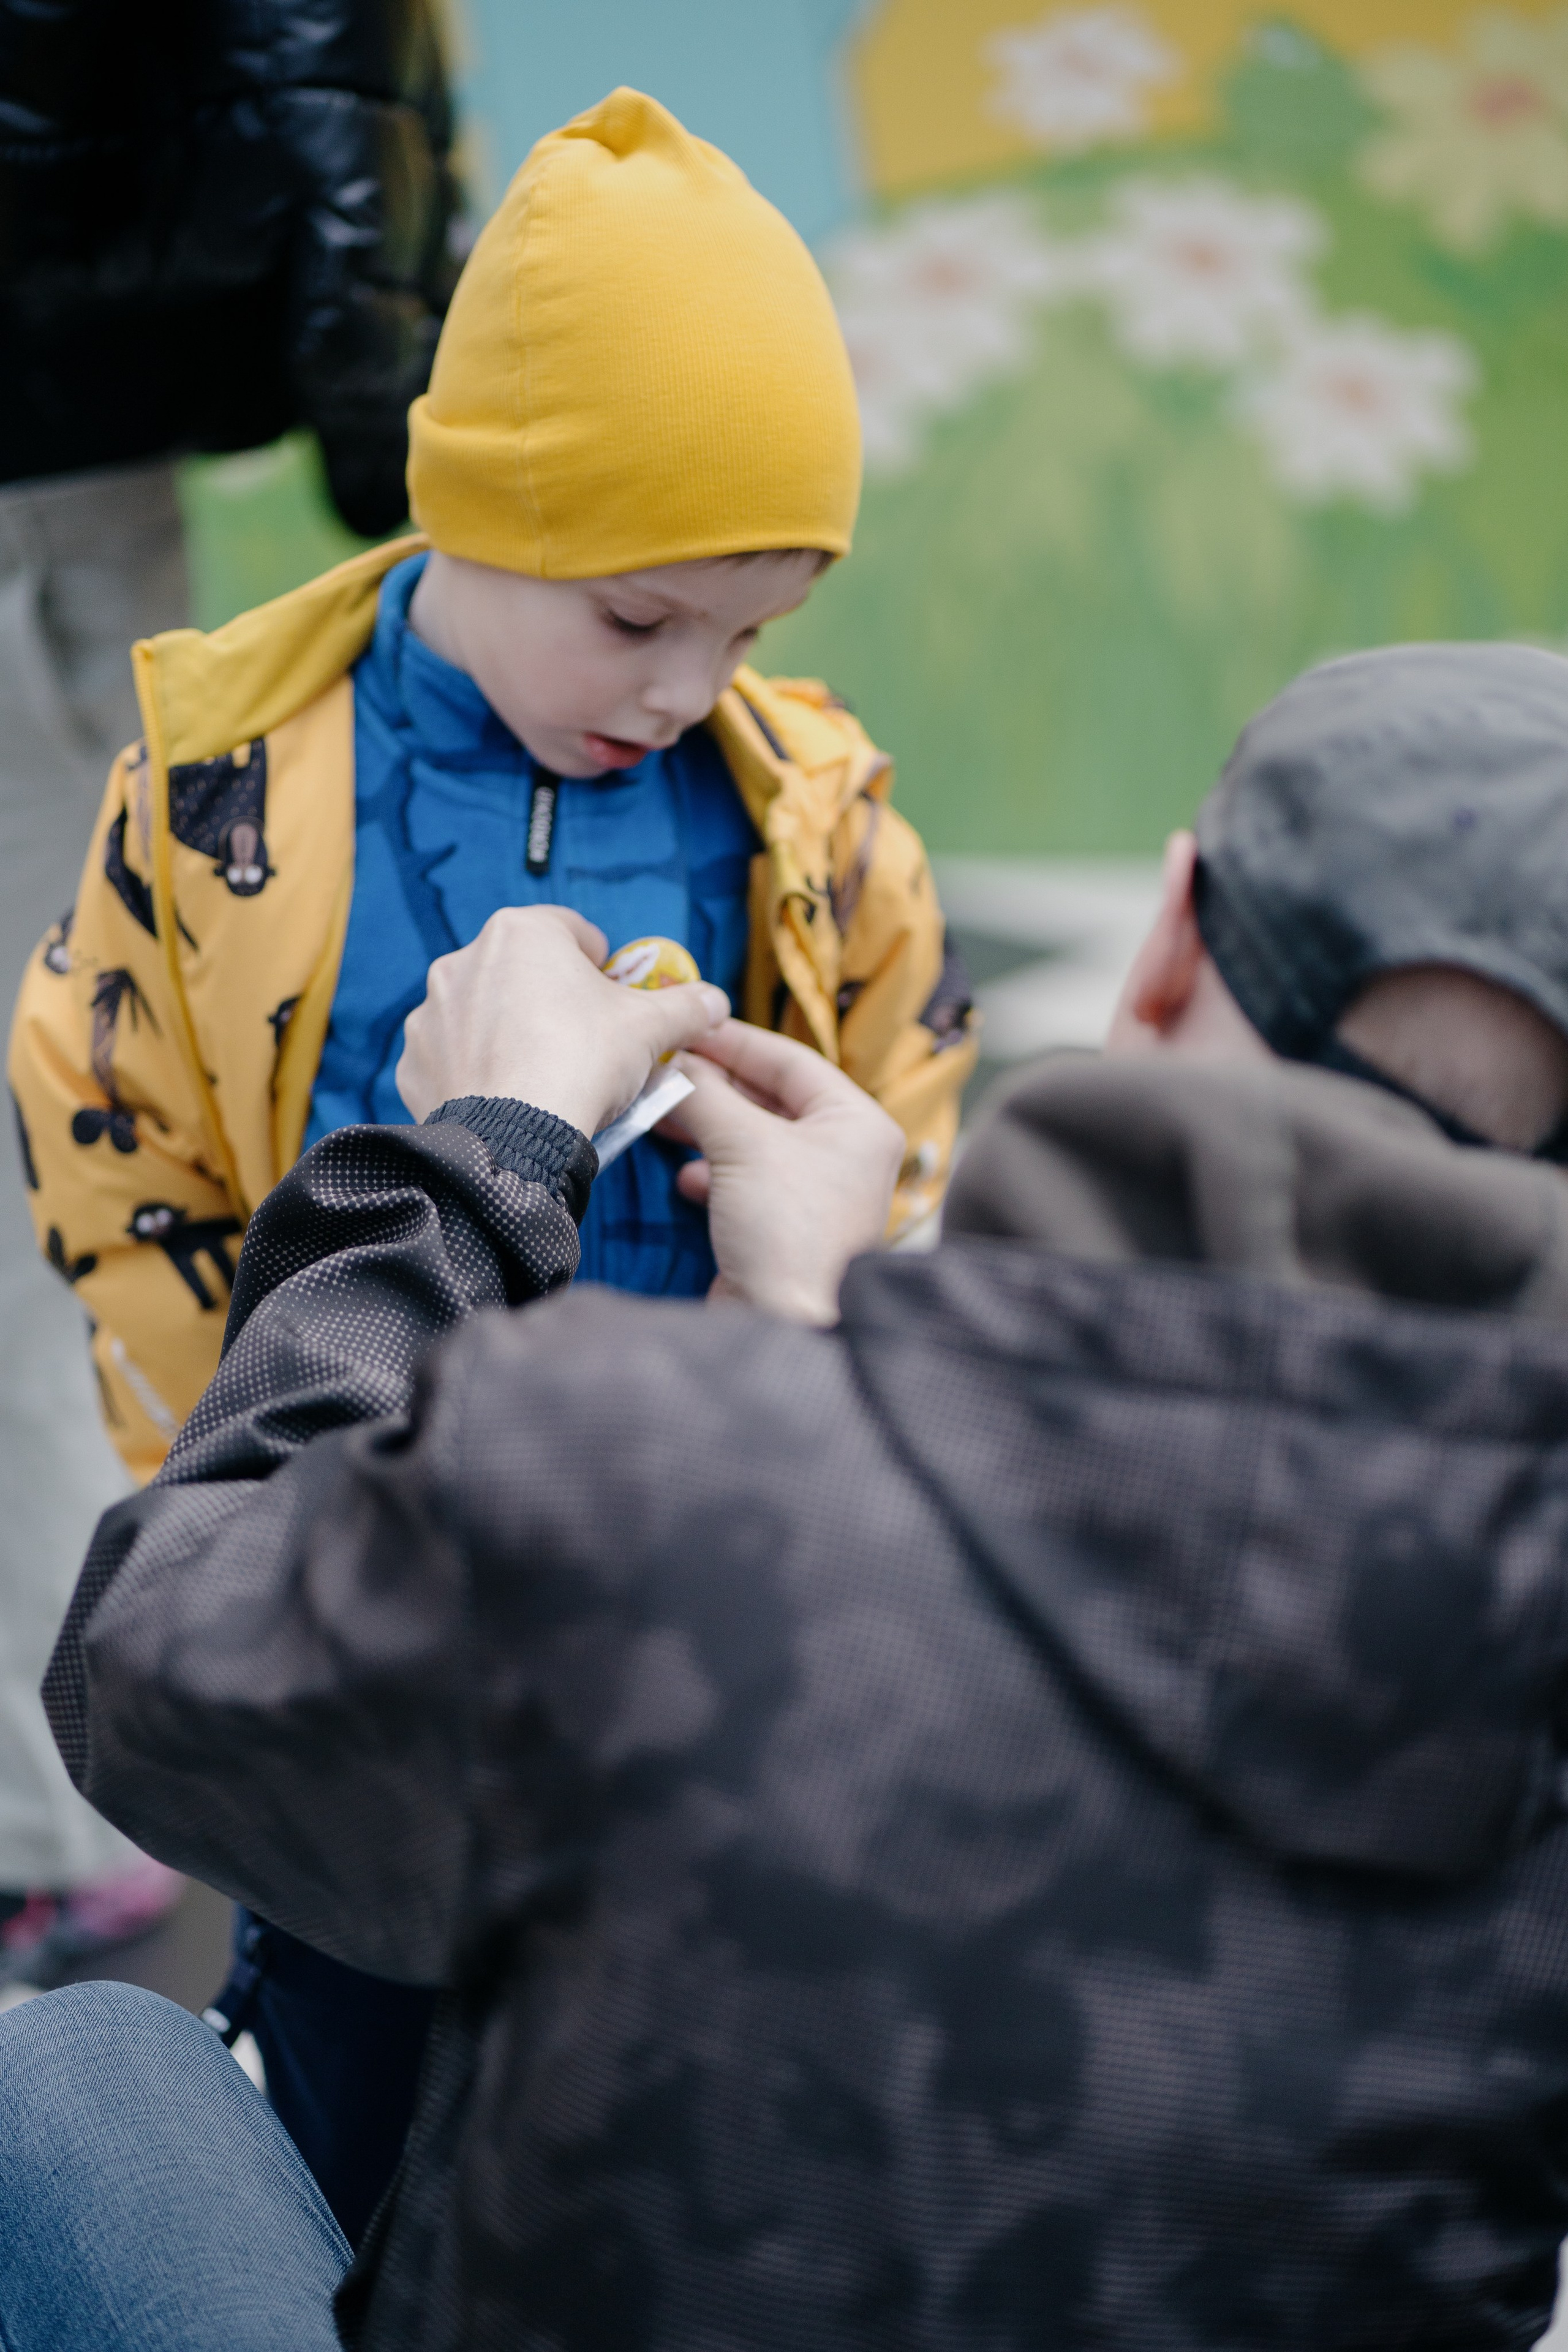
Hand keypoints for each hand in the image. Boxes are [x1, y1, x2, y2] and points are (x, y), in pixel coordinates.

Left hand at [396, 906, 728, 1135]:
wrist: (514, 1136)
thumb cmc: (582, 1062)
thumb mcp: (651, 1028)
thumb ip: (686, 1007)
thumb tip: (715, 1003)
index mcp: (522, 932)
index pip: (574, 932)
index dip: (603, 966)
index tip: (615, 1000)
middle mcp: (465, 959)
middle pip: (525, 971)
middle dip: (554, 999)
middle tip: (585, 1041)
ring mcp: (433, 1011)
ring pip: (485, 1013)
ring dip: (512, 1032)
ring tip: (545, 1073)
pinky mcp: (415, 1058)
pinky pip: (455, 1056)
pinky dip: (479, 1070)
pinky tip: (508, 1095)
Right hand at [661, 1022, 904, 1324]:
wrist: (785, 1326)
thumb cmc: (786, 1228)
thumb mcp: (743, 1144)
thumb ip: (705, 1096)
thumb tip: (671, 1066)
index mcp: (858, 1123)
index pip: (791, 1061)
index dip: (735, 1042)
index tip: (687, 1028)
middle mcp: (845, 1155)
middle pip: (771, 1099)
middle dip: (715, 1087)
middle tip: (664, 1070)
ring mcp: (816, 1194)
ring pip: (754, 1141)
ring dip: (708, 1129)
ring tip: (664, 1117)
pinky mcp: (785, 1229)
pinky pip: (746, 1182)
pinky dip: (714, 1174)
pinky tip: (688, 1178)